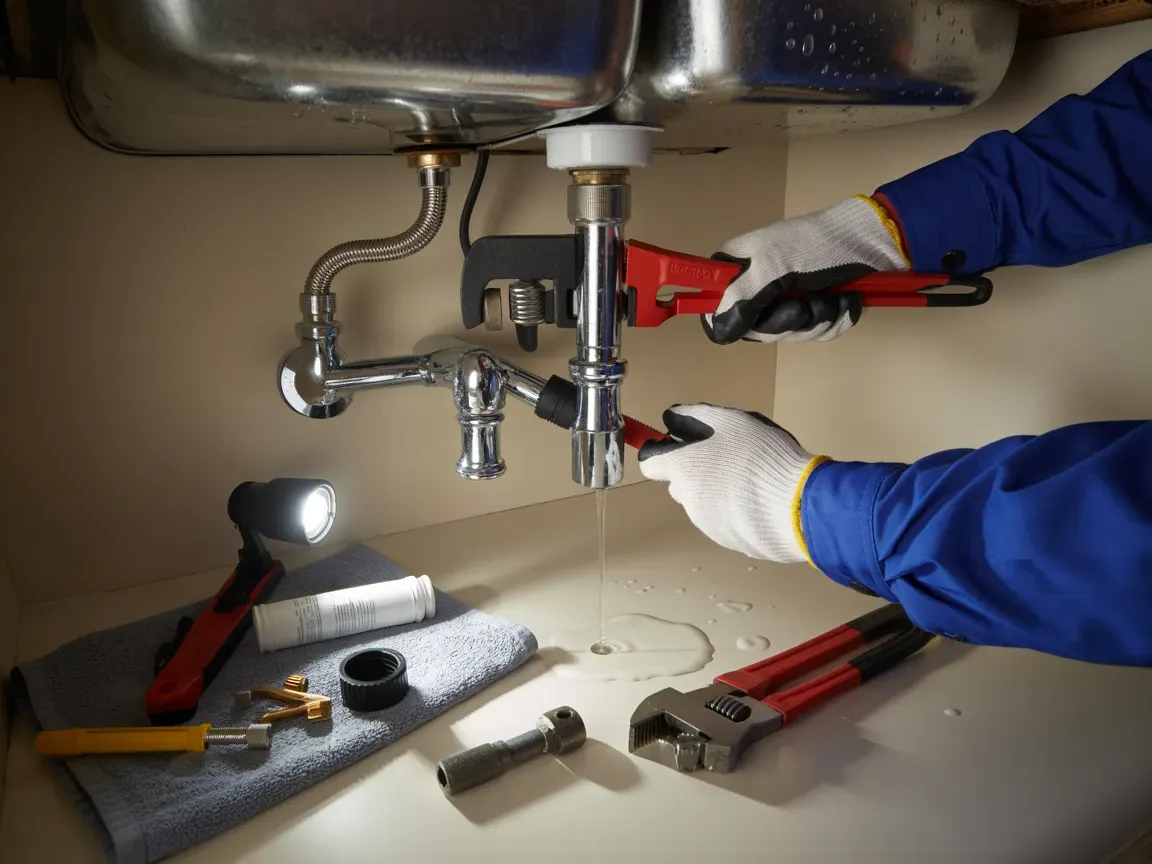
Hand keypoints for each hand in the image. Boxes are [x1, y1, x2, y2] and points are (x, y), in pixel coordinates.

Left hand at [637, 405, 826, 562]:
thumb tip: (671, 417)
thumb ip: (696, 416)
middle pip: (679, 483)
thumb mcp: (731, 421)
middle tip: (728, 459)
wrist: (794, 507)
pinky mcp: (729, 542)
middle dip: (695, 471)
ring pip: (702, 503)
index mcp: (682, 470)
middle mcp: (687, 500)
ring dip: (716, 492)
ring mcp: (707, 525)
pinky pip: (724, 521)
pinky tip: (760, 501)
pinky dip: (734, 511)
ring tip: (750, 481)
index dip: (661, 452)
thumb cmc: (759, 456)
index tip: (680, 445)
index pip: (649, 464)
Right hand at [705, 196, 908, 343]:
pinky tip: (845, 302)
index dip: (731, 321)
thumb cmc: (818, 246)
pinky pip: (816, 333)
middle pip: (756, 330)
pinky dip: (835, 320)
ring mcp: (788, 300)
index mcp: (738, 269)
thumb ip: (740, 298)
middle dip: (788, 322)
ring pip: (790, 334)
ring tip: (832, 297)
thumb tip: (719, 331)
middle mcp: (758, 286)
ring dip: (817, 320)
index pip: (714, 310)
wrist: (874, 242)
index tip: (753, 319)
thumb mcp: (773, 265)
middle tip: (805, 304)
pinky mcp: (816, 309)